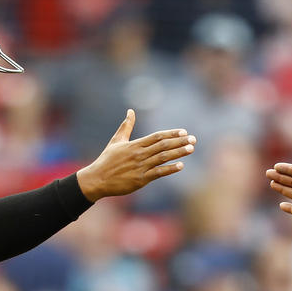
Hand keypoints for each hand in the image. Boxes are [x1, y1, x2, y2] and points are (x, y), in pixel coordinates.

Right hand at [76, 109, 195, 200]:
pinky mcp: (141, 179)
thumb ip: (126, 126)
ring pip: (163, 157)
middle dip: (180, 141)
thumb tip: (130, 111)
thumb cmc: (107, 160)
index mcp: (135, 144)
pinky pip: (158, 172)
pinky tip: (180, 166)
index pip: (157, 136)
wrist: (97, 179)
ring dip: (178, 153)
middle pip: (163, 145)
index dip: (171, 133)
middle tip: (193, 139)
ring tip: (191, 149)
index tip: (183, 132)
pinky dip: (170, 169)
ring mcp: (141, 167)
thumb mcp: (116, 141)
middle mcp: (139, 154)